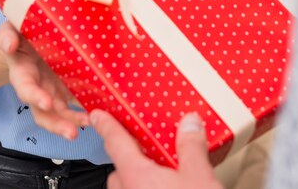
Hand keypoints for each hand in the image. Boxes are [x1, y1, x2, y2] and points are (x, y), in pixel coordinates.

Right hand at [0, 21, 87, 138]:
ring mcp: (53, 90)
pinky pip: (77, 101)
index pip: (26, 89)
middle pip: (44, 113)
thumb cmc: (19, 35)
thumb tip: (8, 44)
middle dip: (57, 124)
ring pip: (61, 113)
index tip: (48, 103)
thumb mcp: (10, 30)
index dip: (35, 97)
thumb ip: (6, 36)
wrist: (28, 41)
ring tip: (90, 123)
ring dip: (74, 121)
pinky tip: (102, 110)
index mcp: (23, 73)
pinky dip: (87, 107)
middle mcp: (38, 87)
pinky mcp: (67, 87)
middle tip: (71, 132)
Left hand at [90, 110, 222, 188]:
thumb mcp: (200, 178)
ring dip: (135, 185)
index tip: (96, 115)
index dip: (106, 126)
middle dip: (130, 163)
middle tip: (148, 154)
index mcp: (137, 177)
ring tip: (158, 179)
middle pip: (118, 173)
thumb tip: (189, 123)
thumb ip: (192, 148)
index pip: (116, 144)